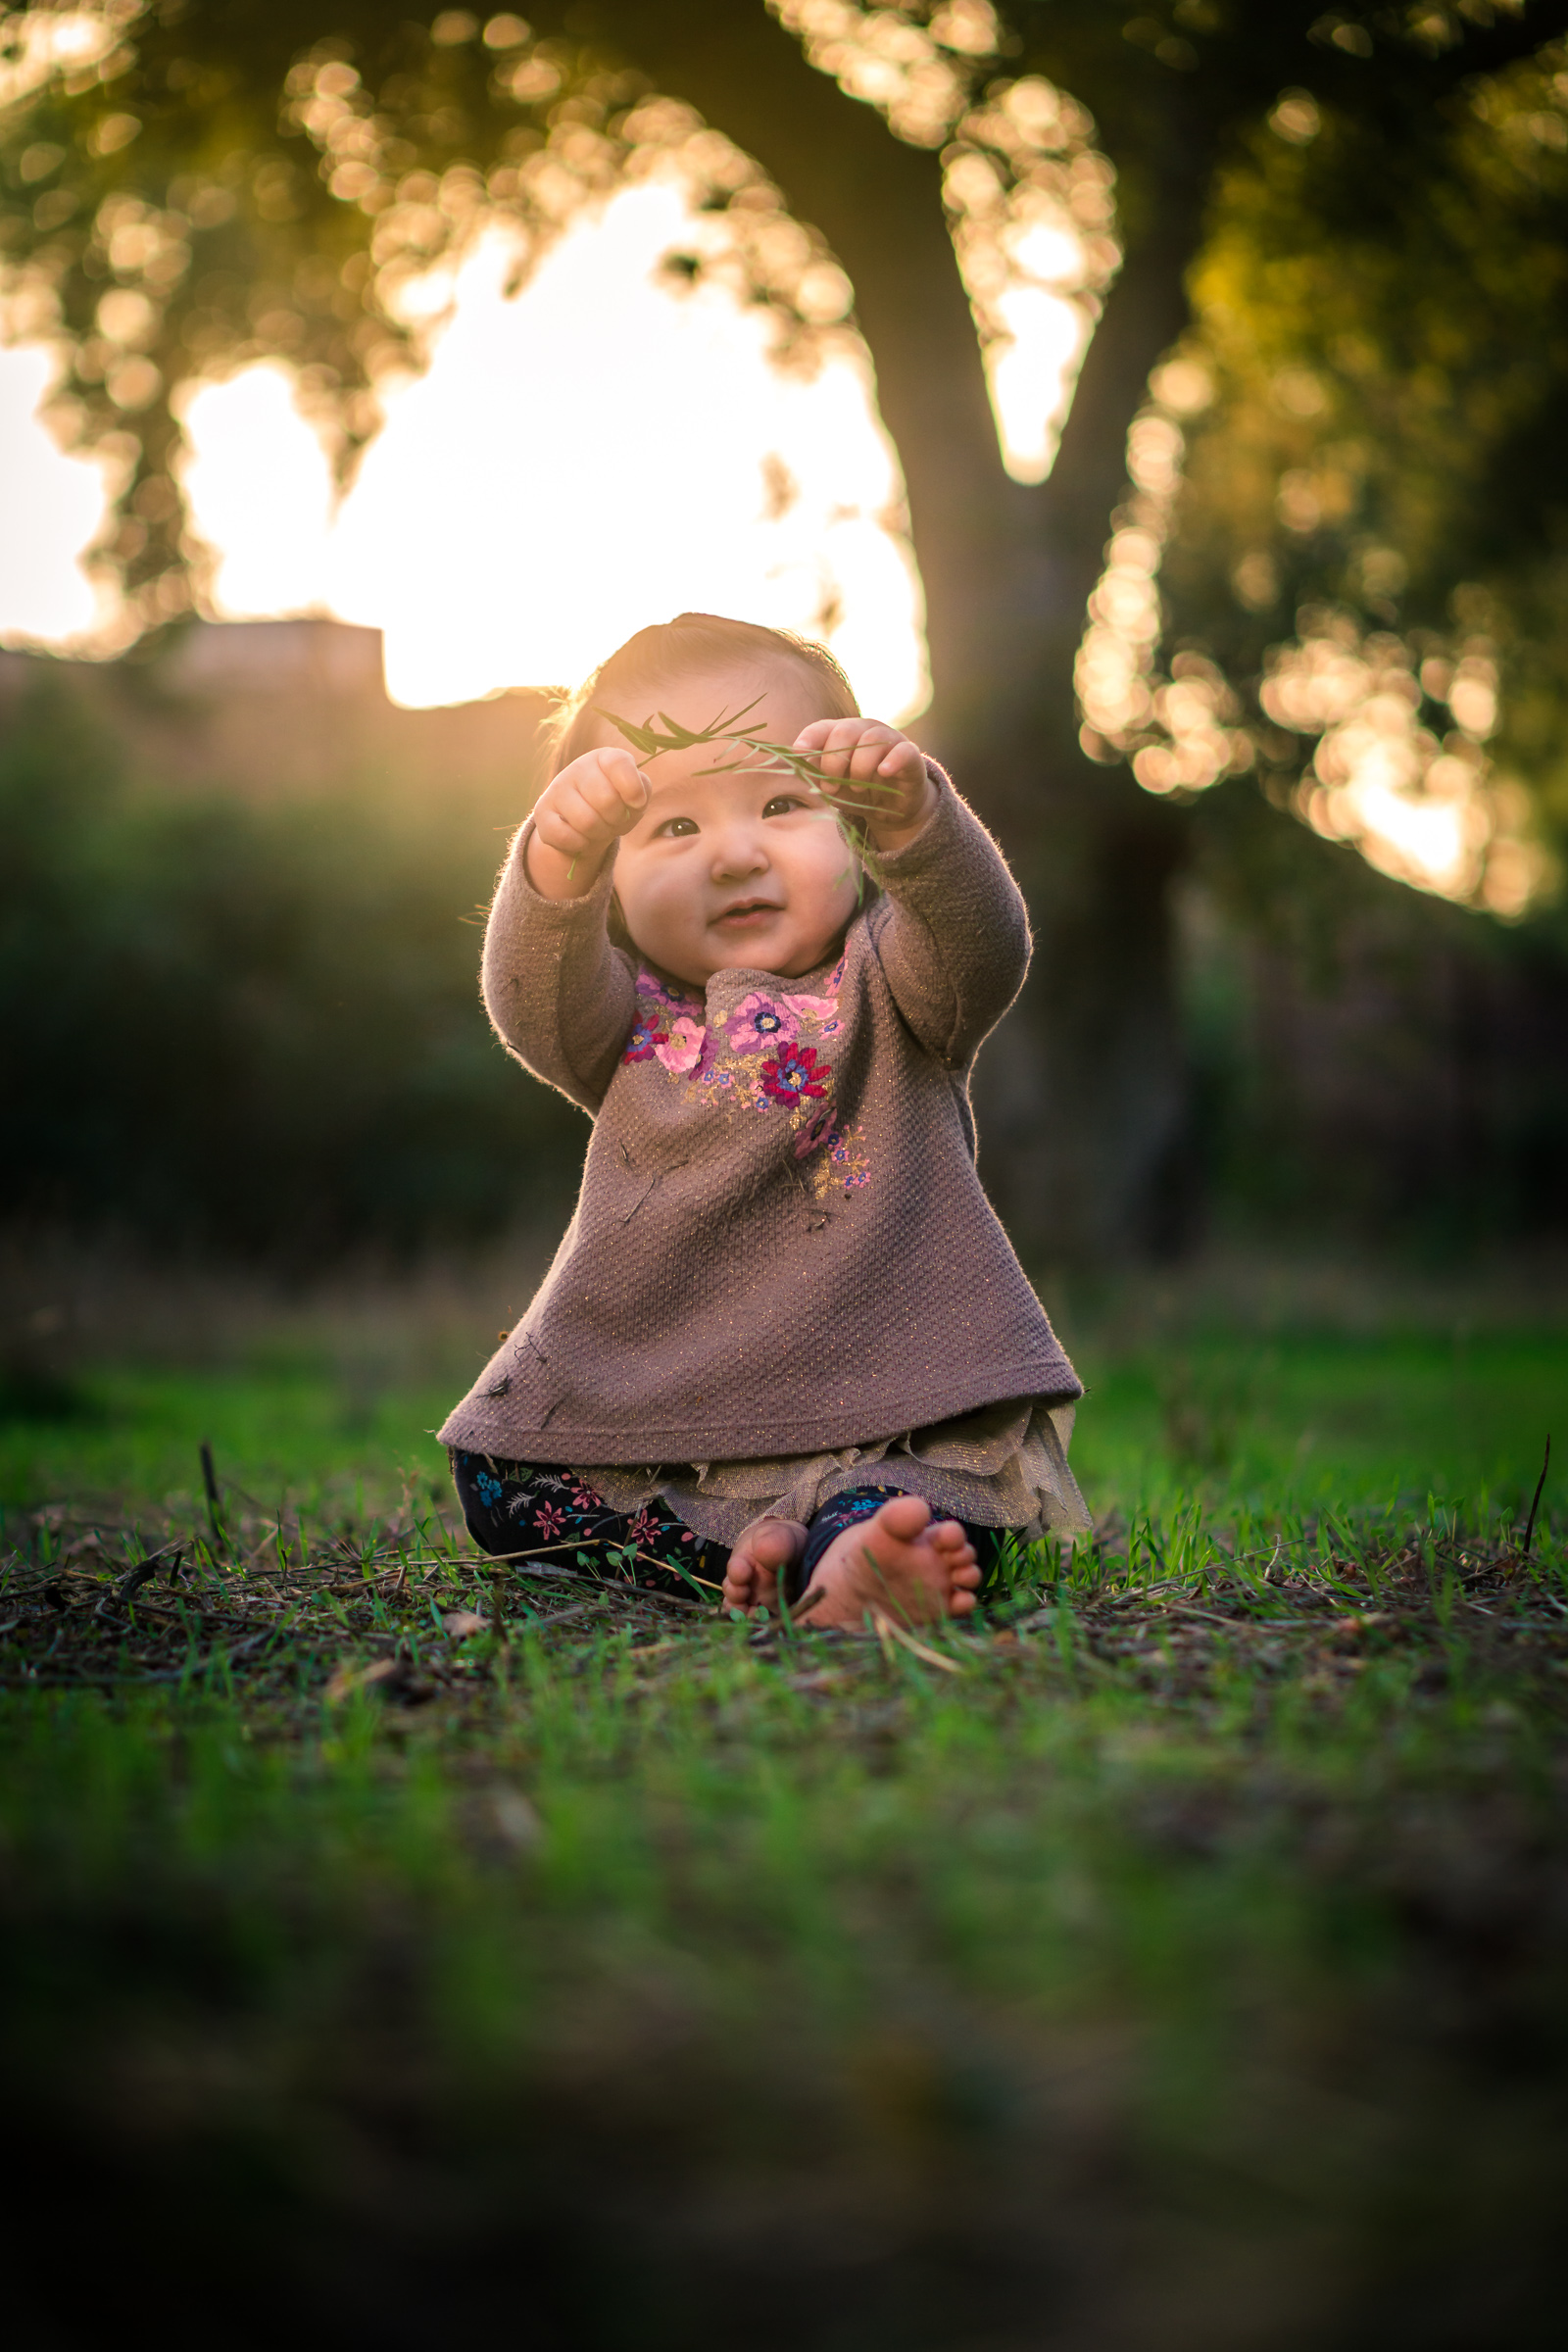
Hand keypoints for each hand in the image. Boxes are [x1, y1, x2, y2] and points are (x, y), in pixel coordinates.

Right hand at [525, 747, 649, 898]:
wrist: (584, 822)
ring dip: (600, 834)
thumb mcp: (635, 796)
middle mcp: (578, 768)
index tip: (636, 802)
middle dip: (617, 819)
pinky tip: (582, 838)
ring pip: (586, 822)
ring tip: (600, 829)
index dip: (632, 789)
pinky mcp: (542, 812)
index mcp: (604, 758)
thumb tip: (635, 799)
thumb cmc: (616, 804)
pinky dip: (581, 845)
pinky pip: (565, 836)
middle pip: (606, 800)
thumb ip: (642, 790)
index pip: (619, 764)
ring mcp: (557, 788)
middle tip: (615, 821)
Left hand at [792, 718, 933, 850]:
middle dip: (833, 762)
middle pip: (845, 732)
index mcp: (843, 734)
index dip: (810, 738)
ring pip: (871, 741)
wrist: (893, 807)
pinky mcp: (911, 754)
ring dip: (859, 768)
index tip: (799, 752)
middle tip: (831, 787)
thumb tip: (795, 767)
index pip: (823, 727)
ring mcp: (890, 739)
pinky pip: (903, 751)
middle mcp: (866, 730)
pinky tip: (883, 772)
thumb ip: (815, 775)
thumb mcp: (833, 786)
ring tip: (858, 789)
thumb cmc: (859, 791)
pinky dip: (892, 761)